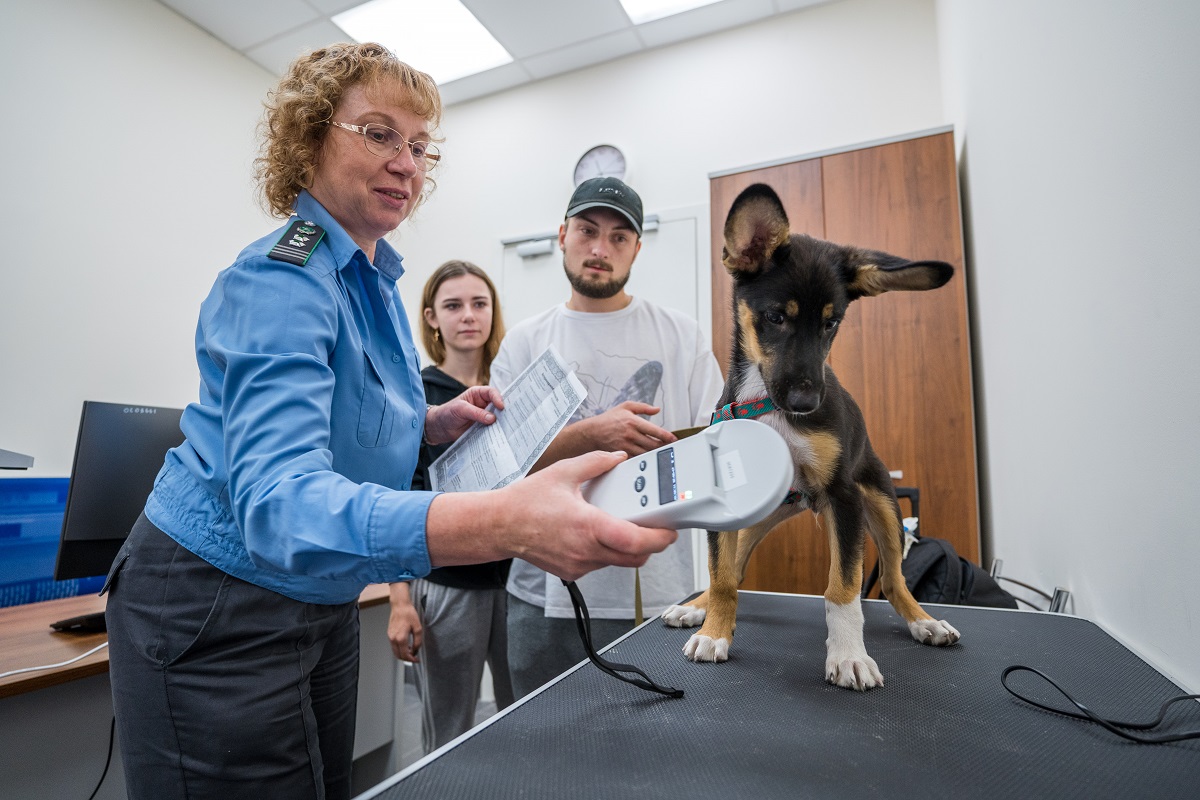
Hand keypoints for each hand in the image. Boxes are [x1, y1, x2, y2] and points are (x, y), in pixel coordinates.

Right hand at [387, 582, 422, 661]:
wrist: (400, 606)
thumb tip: (415, 650)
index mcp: (401, 638)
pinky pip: (393, 646)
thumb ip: (417, 641)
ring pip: (395, 651)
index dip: (412, 659)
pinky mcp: (389, 634)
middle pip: (398, 656)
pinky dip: (399, 649)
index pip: (405, 655)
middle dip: (407, 659)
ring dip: (403, 654)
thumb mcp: (418, 628)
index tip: (417, 660)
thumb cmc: (409, 614)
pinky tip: (406, 645)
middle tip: (414, 657)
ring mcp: (390, 637)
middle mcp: (393, 639)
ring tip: (411, 651)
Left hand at [424, 386, 504, 444]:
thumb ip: (476, 413)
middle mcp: (482, 404)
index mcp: (477, 394)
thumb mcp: (461, 410)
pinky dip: (495, 431)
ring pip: (496, 417)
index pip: (491, 393)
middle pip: (497, 405)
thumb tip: (492, 419)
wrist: (439, 428)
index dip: (498, 398)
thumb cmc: (447, 413)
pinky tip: (499, 435)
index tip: (501, 407)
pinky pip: (491, 428)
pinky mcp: (482, 427)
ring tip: (507, 427)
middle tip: (510, 417)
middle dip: (504, 410)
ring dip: (500, 422)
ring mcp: (483, 416)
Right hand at [496, 451, 678, 580]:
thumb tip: (618, 458)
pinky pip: (600, 564)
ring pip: (618, 562)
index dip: (659, 538)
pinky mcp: (572, 572)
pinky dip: (607, 551)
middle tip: (656, 527)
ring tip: (624, 524)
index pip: (635, 542)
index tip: (670, 530)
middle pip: (635, 558)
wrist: (499, 525)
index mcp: (587, 526)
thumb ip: (596, 463)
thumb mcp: (563, 472)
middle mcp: (585, 551)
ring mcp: (579, 565)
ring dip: (628, 547)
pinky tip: (598, 533)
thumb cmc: (526, 501)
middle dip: (651, 544)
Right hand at [576, 401, 676, 455]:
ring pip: (645, 453)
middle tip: (671, 447)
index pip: (654, 430)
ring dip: (655, 454)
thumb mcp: (626, 407)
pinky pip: (636, 459)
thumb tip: (657, 409)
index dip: (666, 436)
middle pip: (652, 444)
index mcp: (632, 421)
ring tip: (662, 452)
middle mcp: (630, 434)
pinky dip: (643, 458)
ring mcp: (625, 445)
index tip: (674, 439)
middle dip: (663, 446)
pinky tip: (649, 457)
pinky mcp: (621, 454)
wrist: (592, 432)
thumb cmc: (609, 419)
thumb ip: (643, 407)